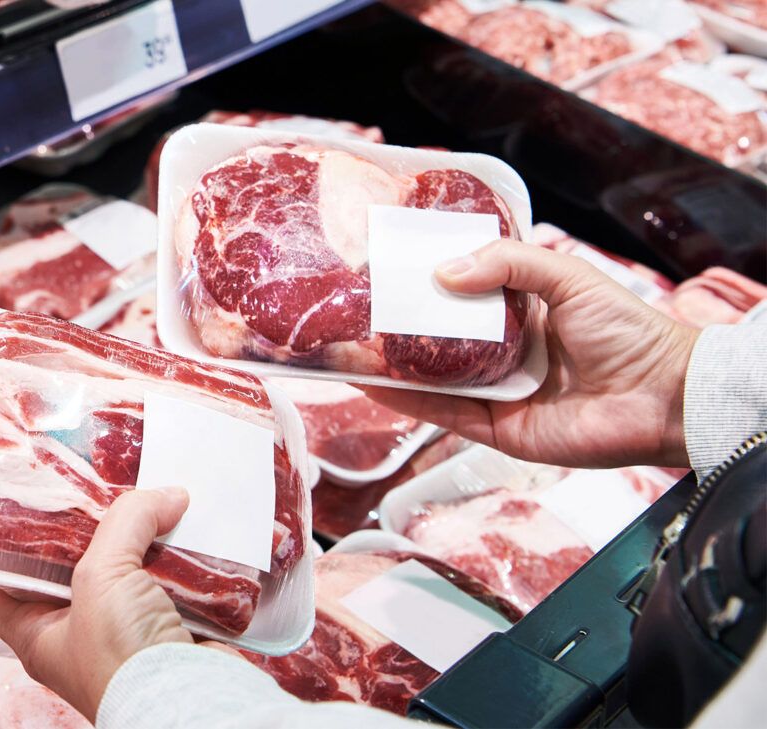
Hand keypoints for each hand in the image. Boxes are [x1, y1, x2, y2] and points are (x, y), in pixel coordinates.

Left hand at [0, 488, 192, 721]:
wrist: (190, 704)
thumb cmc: (124, 664)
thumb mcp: (101, 579)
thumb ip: (122, 524)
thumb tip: (163, 496)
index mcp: (39, 633)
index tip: (3, 507)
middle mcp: (79, 632)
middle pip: (70, 566)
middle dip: (86, 527)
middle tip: (93, 490)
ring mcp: (126, 629)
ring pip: (127, 569)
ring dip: (142, 538)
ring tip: (150, 501)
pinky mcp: (169, 626)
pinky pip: (171, 582)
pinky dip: (181, 559)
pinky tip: (187, 530)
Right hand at [363, 239, 698, 468]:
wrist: (663, 397)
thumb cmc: (628, 332)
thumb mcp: (568, 276)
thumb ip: (508, 263)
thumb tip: (444, 272)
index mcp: (522, 312)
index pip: (463, 295)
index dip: (427, 284)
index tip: (388, 271)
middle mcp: (504, 351)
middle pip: (439, 338)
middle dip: (398, 327)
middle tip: (356, 311)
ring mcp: (497, 391)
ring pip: (432, 377)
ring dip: (390, 365)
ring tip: (348, 347)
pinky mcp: (496, 430)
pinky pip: (443, 414)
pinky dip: (408, 401)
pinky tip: (374, 383)